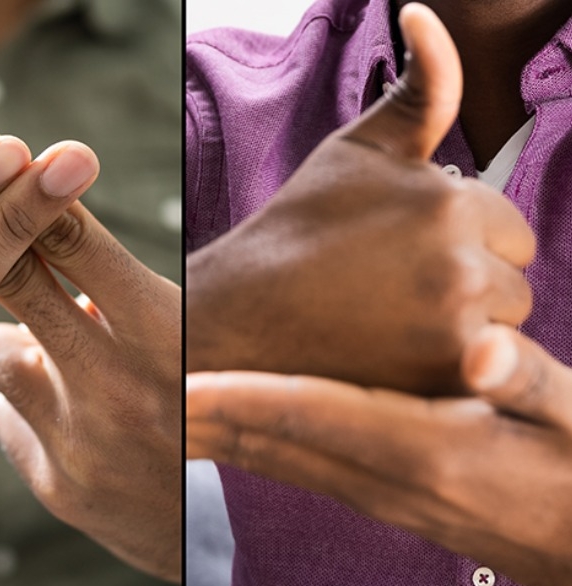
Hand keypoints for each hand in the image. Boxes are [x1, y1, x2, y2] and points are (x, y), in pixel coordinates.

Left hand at [0, 106, 182, 581]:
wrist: (231, 525)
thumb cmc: (213, 397)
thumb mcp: (182, 325)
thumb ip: (110, 282)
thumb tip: (33, 227)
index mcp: (166, 327)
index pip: (65, 233)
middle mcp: (121, 380)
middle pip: (7, 270)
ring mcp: (82, 436)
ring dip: (16, 340)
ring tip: (74, 364)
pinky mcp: (58, 482)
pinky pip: (4, 412)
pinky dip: (27, 404)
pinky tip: (75, 425)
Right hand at [185, 4, 533, 395]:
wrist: (231, 323)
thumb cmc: (293, 235)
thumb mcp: (354, 153)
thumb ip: (420, 89)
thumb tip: (429, 12)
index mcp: (450, 205)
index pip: (510, 231)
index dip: (458, 245)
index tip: (396, 258)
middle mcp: (462, 268)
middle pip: (514, 287)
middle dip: (467, 291)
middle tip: (387, 295)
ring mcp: (454, 334)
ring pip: (505, 336)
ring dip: (463, 335)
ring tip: (387, 328)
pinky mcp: (438, 389)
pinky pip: (486, 381)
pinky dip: (451, 376)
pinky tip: (395, 363)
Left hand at [187, 323, 571, 585]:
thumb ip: (529, 384)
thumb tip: (485, 351)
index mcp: (427, 452)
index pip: (315, 416)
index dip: (243, 398)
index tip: (182, 383)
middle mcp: (384, 477)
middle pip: (271, 438)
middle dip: (200, 412)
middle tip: (142, 381)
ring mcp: (373, 491)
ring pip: (272, 454)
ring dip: (212, 427)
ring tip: (156, 395)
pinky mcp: (373, 493)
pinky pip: (292, 462)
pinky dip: (244, 439)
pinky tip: (216, 422)